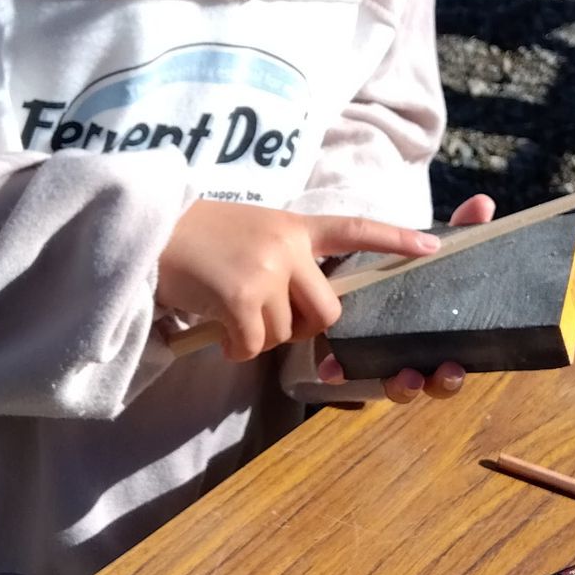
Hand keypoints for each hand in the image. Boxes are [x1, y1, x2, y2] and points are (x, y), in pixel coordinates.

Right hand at [157, 201, 440, 362]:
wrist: (143, 231)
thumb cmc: (193, 239)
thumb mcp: (249, 233)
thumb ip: (283, 258)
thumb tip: (301, 309)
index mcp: (292, 225)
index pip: (353, 229)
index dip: (394, 240)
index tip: (431, 247)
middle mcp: (286, 245)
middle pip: (326, 310)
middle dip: (300, 326)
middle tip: (263, 317)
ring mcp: (266, 270)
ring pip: (285, 334)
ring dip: (257, 336)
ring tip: (225, 309)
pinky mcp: (241, 297)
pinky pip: (254, 347)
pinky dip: (234, 348)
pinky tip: (215, 328)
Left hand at [317, 193, 495, 403]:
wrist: (360, 266)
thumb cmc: (412, 267)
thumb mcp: (437, 249)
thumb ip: (461, 229)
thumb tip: (483, 203)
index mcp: (438, 338)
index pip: (453, 368)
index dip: (454, 376)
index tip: (455, 365)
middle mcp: (413, 356)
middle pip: (428, 385)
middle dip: (434, 385)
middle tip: (438, 372)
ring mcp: (382, 358)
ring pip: (394, 386)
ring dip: (400, 386)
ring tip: (403, 374)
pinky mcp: (349, 352)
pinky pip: (346, 372)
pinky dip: (342, 371)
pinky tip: (334, 368)